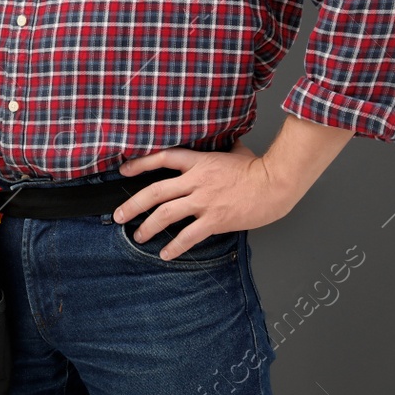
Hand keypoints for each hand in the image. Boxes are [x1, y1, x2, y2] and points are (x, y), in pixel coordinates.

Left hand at [111, 142, 292, 259]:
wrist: (275, 185)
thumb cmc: (257, 169)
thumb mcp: (234, 151)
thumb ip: (221, 148)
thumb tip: (223, 140)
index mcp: (199, 162)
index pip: (162, 157)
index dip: (140, 163)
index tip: (124, 171)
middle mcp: (196, 181)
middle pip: (155, 191)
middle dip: (133, 204)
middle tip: (119, 215)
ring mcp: (204, 201)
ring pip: (166, 214)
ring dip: (148, 227)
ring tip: (138, 236)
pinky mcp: (215, 219)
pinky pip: (188, 236)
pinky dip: (174, 246)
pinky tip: (165, 253)